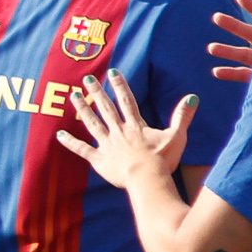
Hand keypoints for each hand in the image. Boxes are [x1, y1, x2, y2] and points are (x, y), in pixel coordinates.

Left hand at [56, 70, 192, 191]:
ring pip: (92, 123)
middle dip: (96, 91)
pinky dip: (70, 142)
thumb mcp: (177, 136)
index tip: (113, 72)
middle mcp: (119, 131)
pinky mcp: (99, 160)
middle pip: (105, 107)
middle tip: (87, 78)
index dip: (120, 85)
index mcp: (136, 125)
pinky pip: (82, 149)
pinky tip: (59, 135)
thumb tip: (192, 97)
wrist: (147, 179)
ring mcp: (107, 145)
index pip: (126, 100)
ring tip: (72, 95)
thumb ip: (183, 116)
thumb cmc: (163, 160)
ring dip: (82, 109)